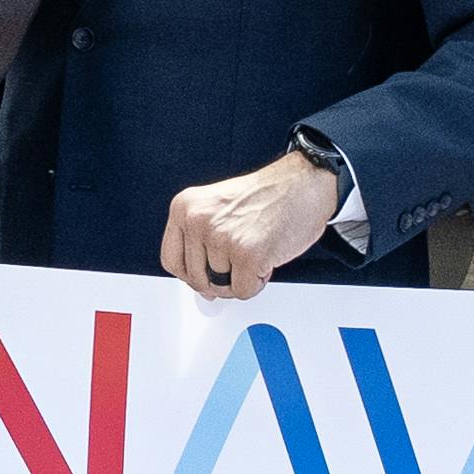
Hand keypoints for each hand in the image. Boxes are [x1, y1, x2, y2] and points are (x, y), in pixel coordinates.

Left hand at [162, 152, 344, 300]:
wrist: (303, 183)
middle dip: (220, 278)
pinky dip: (257, 283)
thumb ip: (201, 241)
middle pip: (196, 278)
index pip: (171, 259)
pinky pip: (243, 291)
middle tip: (239, 262)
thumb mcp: (217, 207)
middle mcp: (198, 220)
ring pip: (220, 286)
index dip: (190, 274)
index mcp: (186, 207)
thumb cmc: (267, 194)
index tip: (204, 274)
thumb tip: (202, 285)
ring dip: (242, 277)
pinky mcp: (247, 254)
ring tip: (256, 250)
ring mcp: (221, 237)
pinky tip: (265, 260)